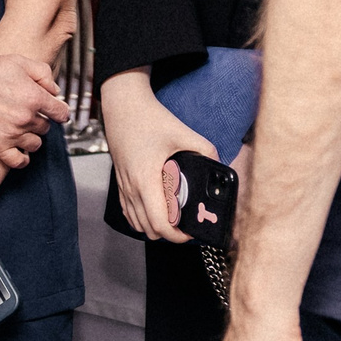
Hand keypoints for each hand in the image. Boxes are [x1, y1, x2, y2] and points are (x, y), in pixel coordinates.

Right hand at [0, 52, 69, 170]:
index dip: (59, 111)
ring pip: (35, 144)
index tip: (56, 112)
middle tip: (27, 113)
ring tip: (21, 129)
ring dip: (31, 137)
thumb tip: (55, 90)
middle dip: (40, 120)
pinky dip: (22, 158)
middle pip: (46, 127)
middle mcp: (25, 118)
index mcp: (33, 97)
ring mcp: (11, 134)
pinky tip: (19, 150)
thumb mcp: (17, 61)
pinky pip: (19, 161)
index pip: (60, 113)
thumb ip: (42, 73)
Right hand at [100, 69, 217, 241]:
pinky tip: (156, 208)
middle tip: (186, 223)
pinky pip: (128, 212)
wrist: (122, 105)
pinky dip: (142, 218)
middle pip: (149, 230)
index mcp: (147, 181)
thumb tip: (219, 163)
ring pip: (137, 224)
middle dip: (169, 233)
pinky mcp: (120, 182)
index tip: (192, 231)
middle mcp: (132, 188)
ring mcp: (123, 186)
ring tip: (173, 216)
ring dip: (155, 226)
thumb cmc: (148, 118)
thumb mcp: (181, 132)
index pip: (161, 224)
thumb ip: (204, 149)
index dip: (178, 236)